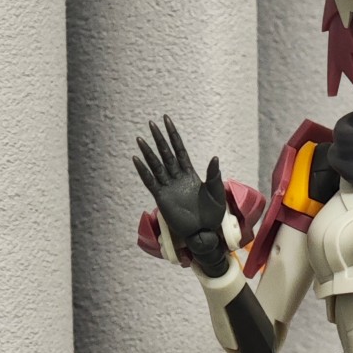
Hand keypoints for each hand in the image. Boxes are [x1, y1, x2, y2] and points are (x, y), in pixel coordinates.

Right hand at [133, 116, 228, 275]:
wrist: (204, 232)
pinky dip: (143, 171)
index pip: (179, 150)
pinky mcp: (161, 198)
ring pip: (156, 166)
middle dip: (159, 139)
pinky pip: (150, 182)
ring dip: (148, 153)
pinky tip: (136, 160)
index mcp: (190, 173)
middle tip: (151, 123)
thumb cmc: (212, 214)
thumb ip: (214, 175)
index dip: (173, 135)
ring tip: (140, 139)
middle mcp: (177, 177)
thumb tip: (214, 157)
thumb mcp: (216, 193)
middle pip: (166, 154)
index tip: (166, 120)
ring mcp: (168, 187)